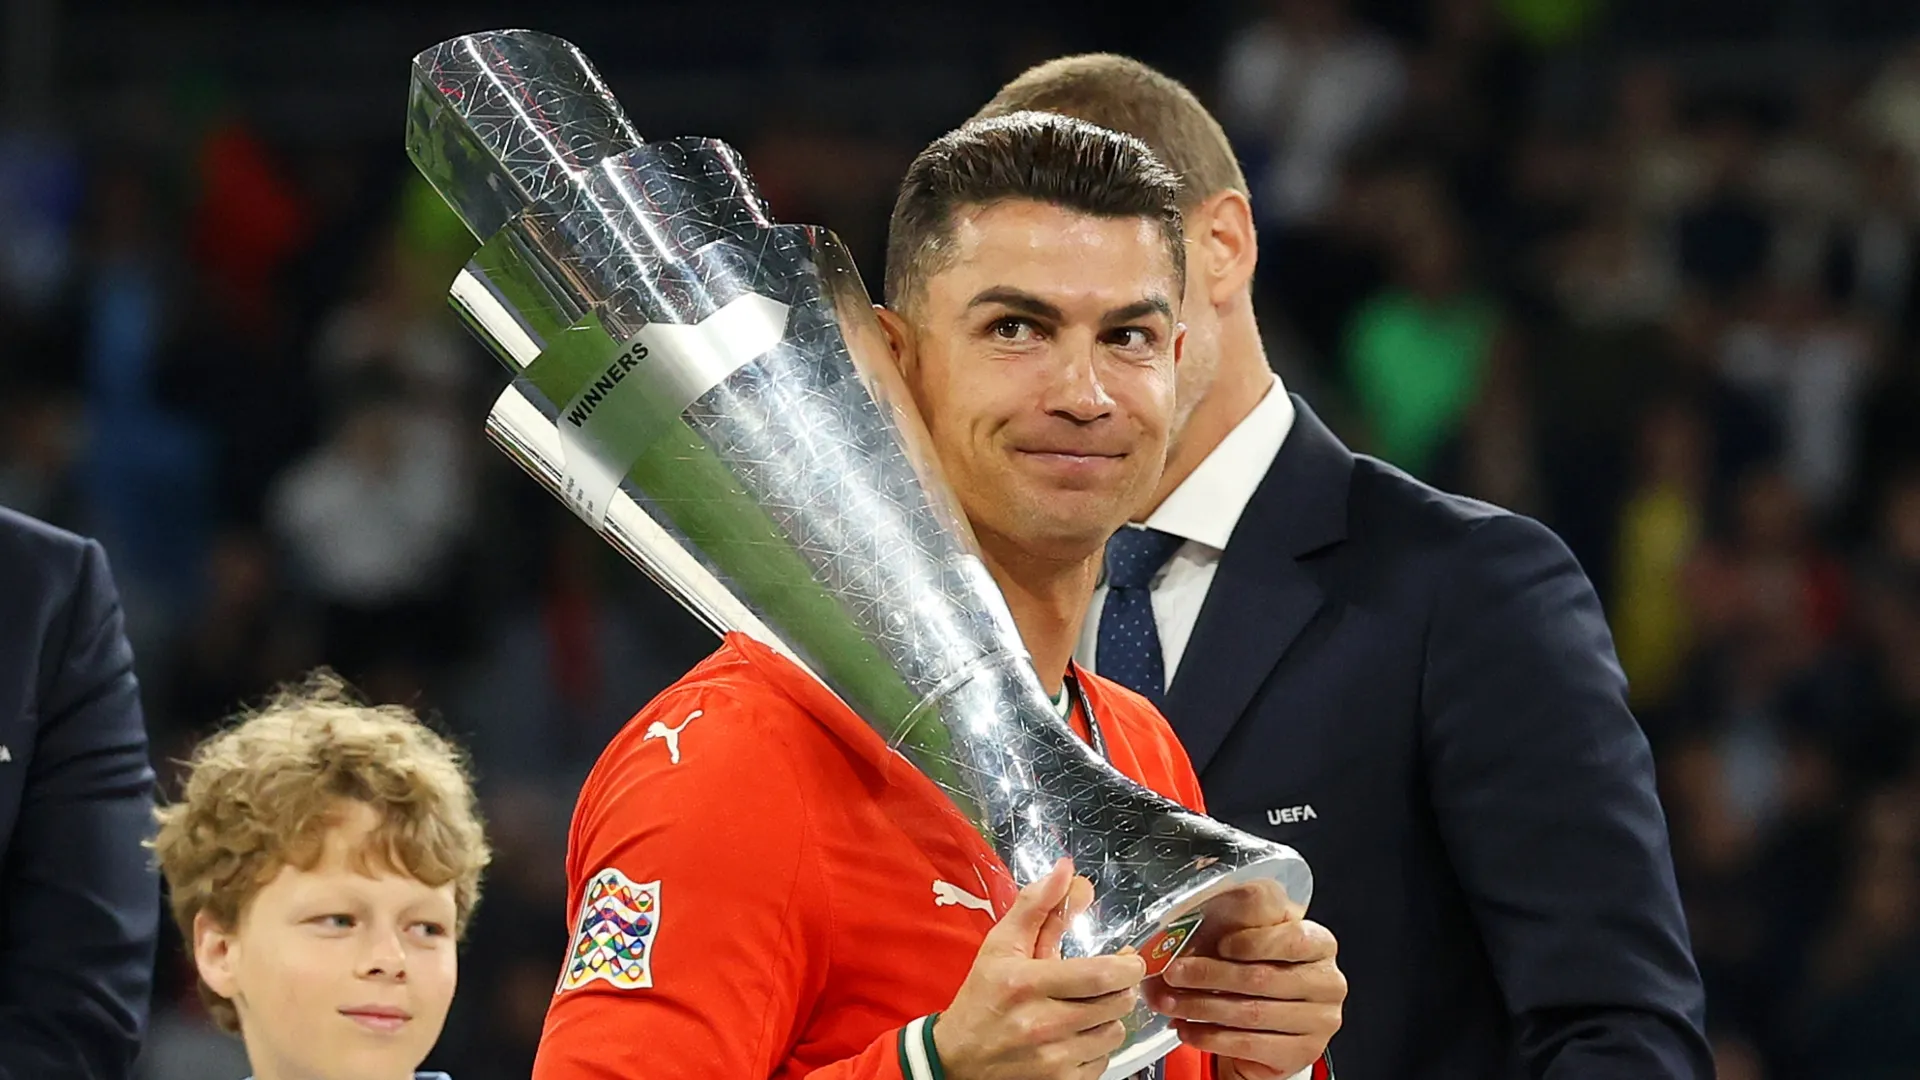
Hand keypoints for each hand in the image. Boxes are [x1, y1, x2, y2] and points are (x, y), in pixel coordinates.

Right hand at [934, 859, 1147, 1079]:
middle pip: (1116, 1003)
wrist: (957, 1059)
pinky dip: (1097, 1046)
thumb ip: (1037, 905)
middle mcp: (1041, 1024)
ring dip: (1109, 1017)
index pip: (1100, 976)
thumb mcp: (1001, 945)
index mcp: (1026, 983)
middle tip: (1110, 980)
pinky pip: (1103, 1061)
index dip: (1128, 966)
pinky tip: (1077, 1035)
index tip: (1130, 959)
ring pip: (1114, 1033)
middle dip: (1121, 988)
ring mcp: (1052, 1059)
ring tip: (1088, 1008)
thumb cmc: (983, 996)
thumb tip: (1068, 870)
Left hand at [1144, 884, 1344, 1079]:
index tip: (1220, 943)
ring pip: (1251, 1012)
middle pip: (1264, 977)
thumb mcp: (1251, 938)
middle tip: (1175, 973)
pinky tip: (1188, 1028)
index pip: (1293, 938)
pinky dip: (1211, 1036)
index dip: (1253, 941)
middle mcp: (1327, 982)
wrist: (1273, 1025)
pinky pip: (1248, 1044)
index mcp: (1320, 942)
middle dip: (1210, 975)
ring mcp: (1319, 1021)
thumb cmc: (1262, 970)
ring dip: (1202, 1007)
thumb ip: (1232, 922)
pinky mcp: (1301, 1052)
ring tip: (1170, 1003)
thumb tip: (1188, 918)